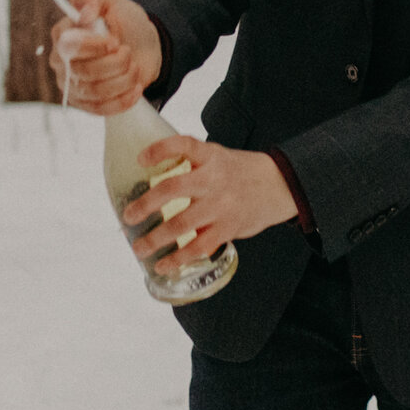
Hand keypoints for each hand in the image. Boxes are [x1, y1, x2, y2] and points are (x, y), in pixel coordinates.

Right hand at [50, 0, 163, 115]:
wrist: (143, 46)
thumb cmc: (124, 22)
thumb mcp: (112, 0)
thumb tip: (83, 14)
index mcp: (63, 35)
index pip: (68, 46)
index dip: (94, 46)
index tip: (115, 41)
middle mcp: (61, 62)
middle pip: (82, 72)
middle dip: (114, 63)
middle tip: (128, 52)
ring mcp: (71, 85)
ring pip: (94, 91)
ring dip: (122, 80)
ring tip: (134, 67)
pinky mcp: (86, 104)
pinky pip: (101, 109)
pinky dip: (123, 100)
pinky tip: (136, 88)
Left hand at [128, 138, 298, 272]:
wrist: (280, 186)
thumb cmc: (241, 173)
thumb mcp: (219, 157)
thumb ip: (192, 166)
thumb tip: (154, 185)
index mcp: (210, 157)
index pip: (183, 145)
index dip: (160, 150)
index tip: (140, 160)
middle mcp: (214, 179)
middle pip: (174, 188)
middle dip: (146, 204)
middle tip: (129, 215)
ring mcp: (221, 205)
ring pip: (182, 222)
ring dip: (156, 238)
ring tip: (139, 248)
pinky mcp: (228, 227)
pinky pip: (199, 246)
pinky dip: (179, 257)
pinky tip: (164, 264)